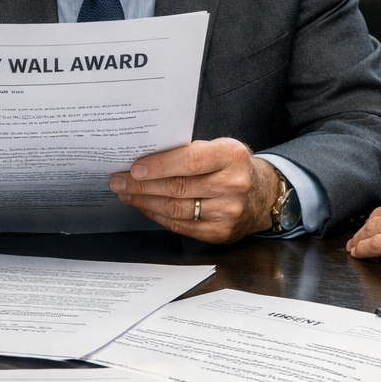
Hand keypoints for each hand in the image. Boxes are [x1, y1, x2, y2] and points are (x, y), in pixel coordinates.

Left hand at [109, 138, 278, 243]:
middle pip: (178, 188)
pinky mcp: (221, 232)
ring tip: (127, 194)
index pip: (190, 161)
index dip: (159, 166)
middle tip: (119, 181)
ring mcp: (228, 212)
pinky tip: (145, 207)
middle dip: (142, 185)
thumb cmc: (231, 167)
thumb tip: (143, 160)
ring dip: (145, 201)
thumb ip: (188, 152)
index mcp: (232, 156)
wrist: (261, 195)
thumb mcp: (218, 148)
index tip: (134, 168)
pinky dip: (158, 216)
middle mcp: (234, 185)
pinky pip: (181, 226)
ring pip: (176, 209)